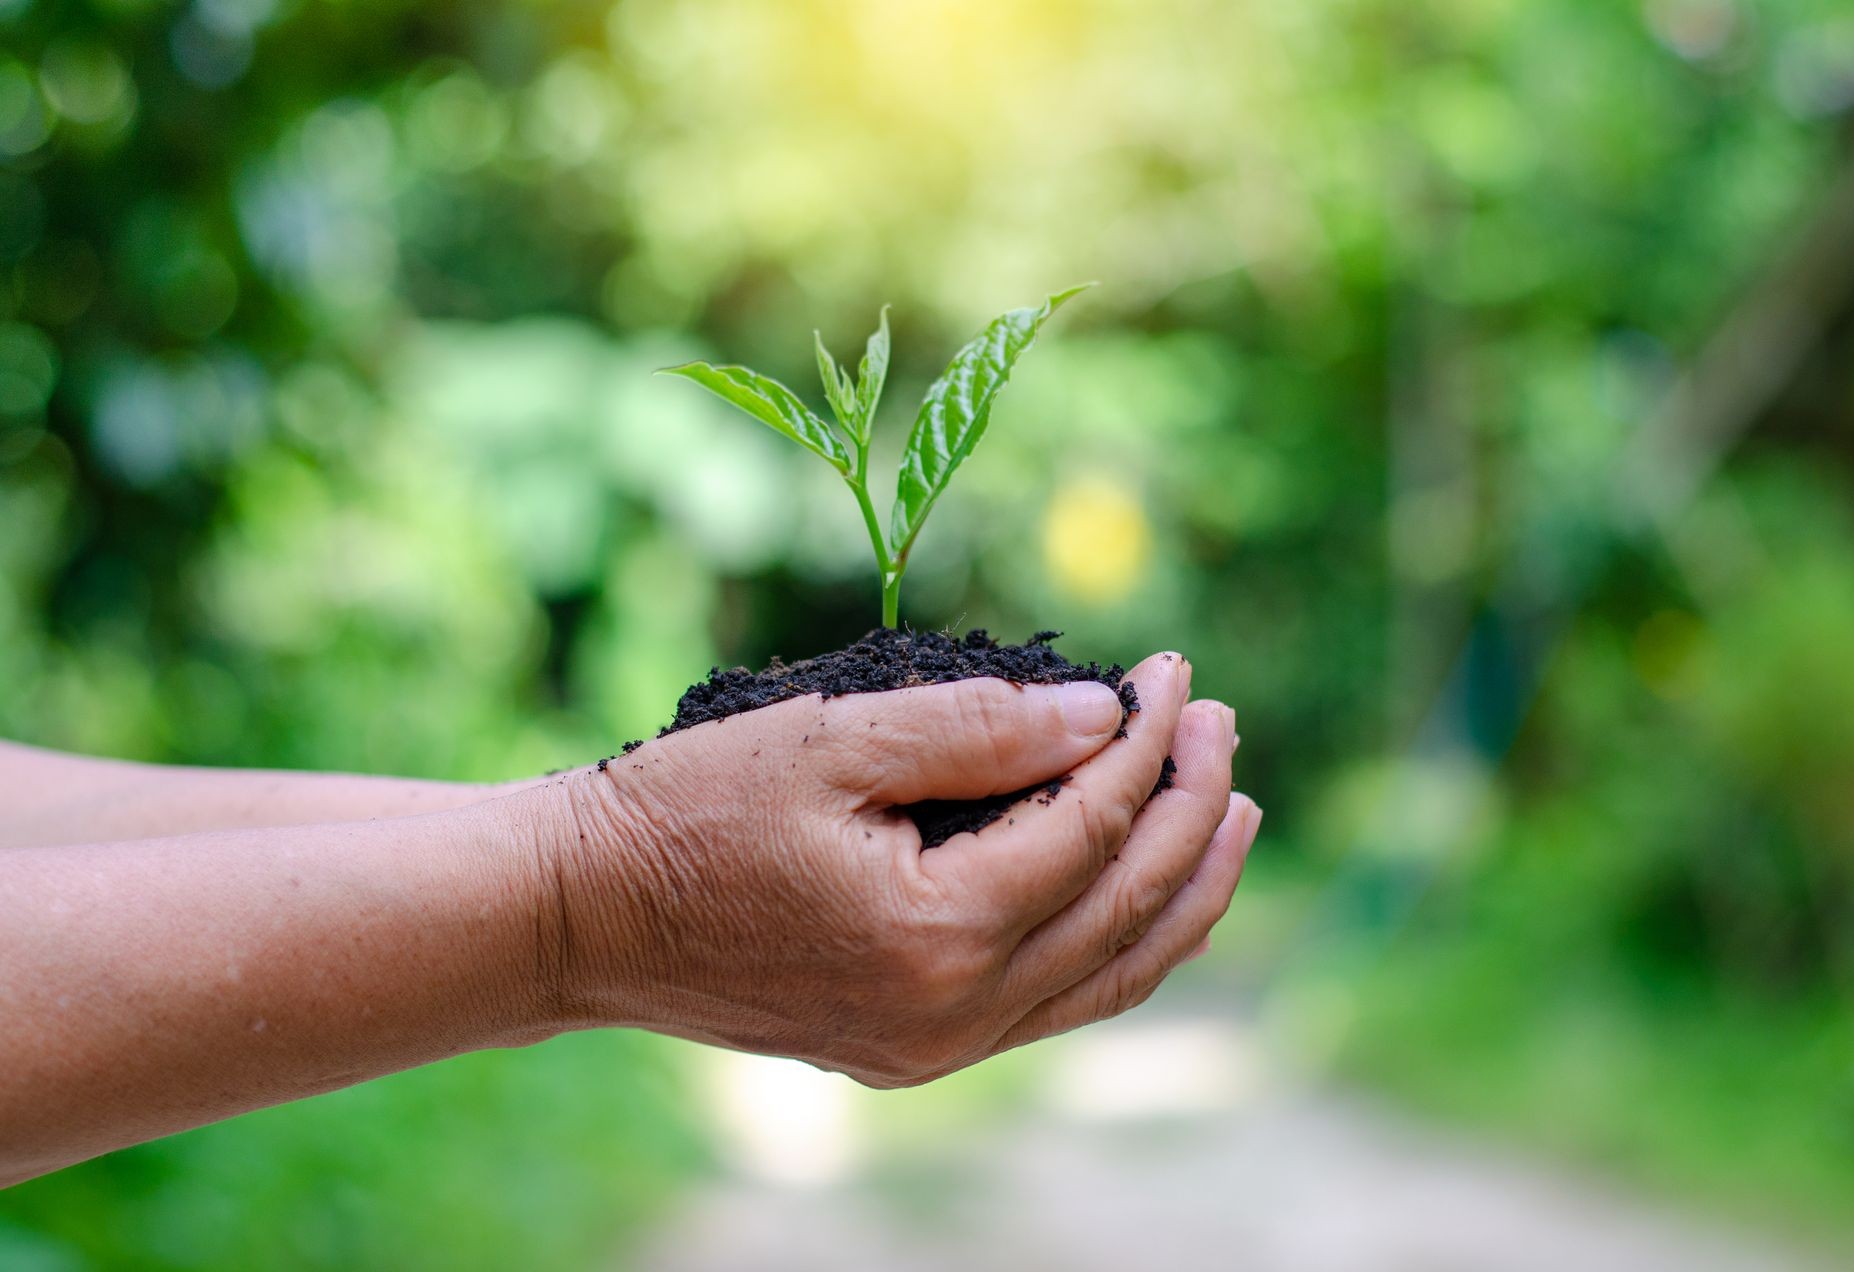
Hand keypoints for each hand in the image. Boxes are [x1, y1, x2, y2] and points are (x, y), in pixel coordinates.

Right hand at [535, 652, 1259, 1086]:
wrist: (583, 917)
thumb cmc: (690, 812)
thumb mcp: (833, 741)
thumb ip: (980, 728)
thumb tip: (1105, 717)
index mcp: (938, 934)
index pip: (1091, 827)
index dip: (1147, 742)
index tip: (1172, 669)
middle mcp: (954, 1014)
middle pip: (1123, 907)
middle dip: (1190, 807)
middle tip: (1221, 722)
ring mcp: (936, 1045)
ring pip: (1107, 974)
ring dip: (1182, 889)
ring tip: (1233, 813)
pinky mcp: (914, 1049)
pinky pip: (1055, 1001)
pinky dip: (1119, 946)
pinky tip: (1147, 897)